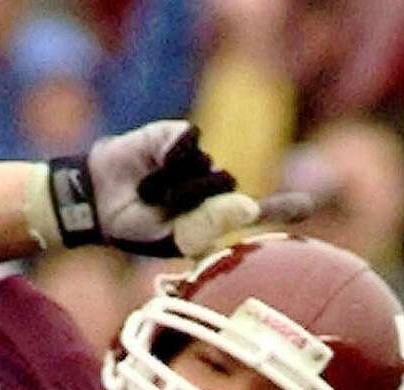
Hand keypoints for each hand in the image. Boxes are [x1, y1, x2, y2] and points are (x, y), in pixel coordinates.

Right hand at [46, 120, 259, 256]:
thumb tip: (247, 205)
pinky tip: (150, 164)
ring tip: (150, 191)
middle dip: (195, 202)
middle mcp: (208, 187)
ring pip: (205, 167)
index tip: (309, 205)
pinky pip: (188, 142)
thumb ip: (208, 226)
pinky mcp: (177, 136)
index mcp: (210, 216)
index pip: (252, 211)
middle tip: (163, 210)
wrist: (95, 201)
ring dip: (174, 185)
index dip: (280, 207)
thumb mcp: (170, 238)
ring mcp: (194, 160)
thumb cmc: (132, 226)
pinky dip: (168, 157)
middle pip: (225, 188)